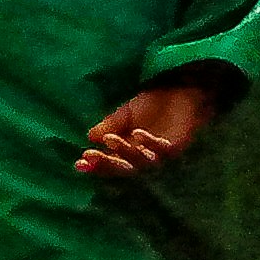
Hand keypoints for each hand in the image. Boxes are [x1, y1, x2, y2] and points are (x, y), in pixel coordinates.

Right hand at [77, 74, 229, 180]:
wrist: (179, 92)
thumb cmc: (152, 105)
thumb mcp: (124, 114)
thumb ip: (110, 125)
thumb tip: (90, 138)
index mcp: (128, 150)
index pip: (110, 162)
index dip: (96, 165)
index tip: (80, 163)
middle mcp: (144, 156)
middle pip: (124, 167)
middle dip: (106, 163)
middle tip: (90, 156)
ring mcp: (160, 154)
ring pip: (141, 161)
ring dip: (125, 152)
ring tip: (110, 139)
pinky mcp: (176, 146)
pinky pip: (162, 150)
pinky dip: (150, 143)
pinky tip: (138, 133)